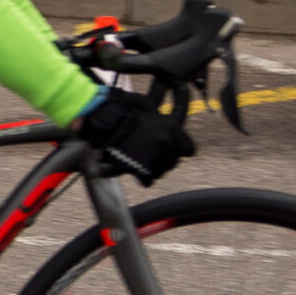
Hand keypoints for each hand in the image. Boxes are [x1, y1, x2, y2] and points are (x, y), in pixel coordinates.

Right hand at [74, 90, 192, 185]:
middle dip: (163, 160)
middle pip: (173, 162)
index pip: (189, 150)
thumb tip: (174, 138)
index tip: (168, 149)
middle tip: (148, 154)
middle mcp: (168, 142)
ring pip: (161, 172)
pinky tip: (134, 168)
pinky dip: (141, 177)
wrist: (106, 123)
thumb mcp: (151, 114)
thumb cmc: (125, 116)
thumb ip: (166, 128)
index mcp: (173, 128)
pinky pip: (148, 179)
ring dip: (152, 169)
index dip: (178, 150)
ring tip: (139, 160)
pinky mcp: (145, 168)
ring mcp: (157, 156)